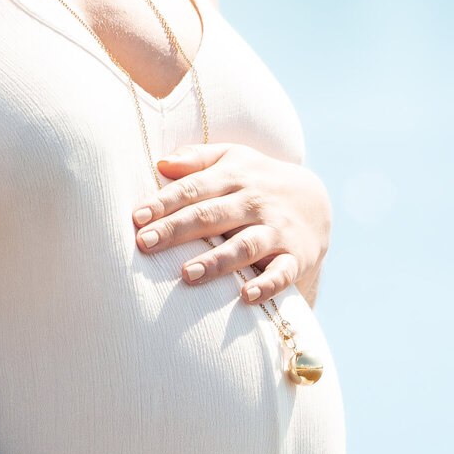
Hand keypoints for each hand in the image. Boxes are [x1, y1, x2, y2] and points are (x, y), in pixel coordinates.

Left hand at [132, 143, 332, 305]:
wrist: (316, 202)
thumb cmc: (257, 180)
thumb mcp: (233, 158)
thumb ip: (197, 158)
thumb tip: (162, 163)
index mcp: (234, 177)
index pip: (194, 188)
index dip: (165, 202)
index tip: (137, 217)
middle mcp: (253, 203)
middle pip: (211, 216)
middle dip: (177, 229)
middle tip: (145, 243)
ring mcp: (275, 231)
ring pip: (244, 246)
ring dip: (216, 261)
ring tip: (187, 274)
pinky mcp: (295, 257)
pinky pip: (282, 273)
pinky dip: (266, 285)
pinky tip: (245, 296)